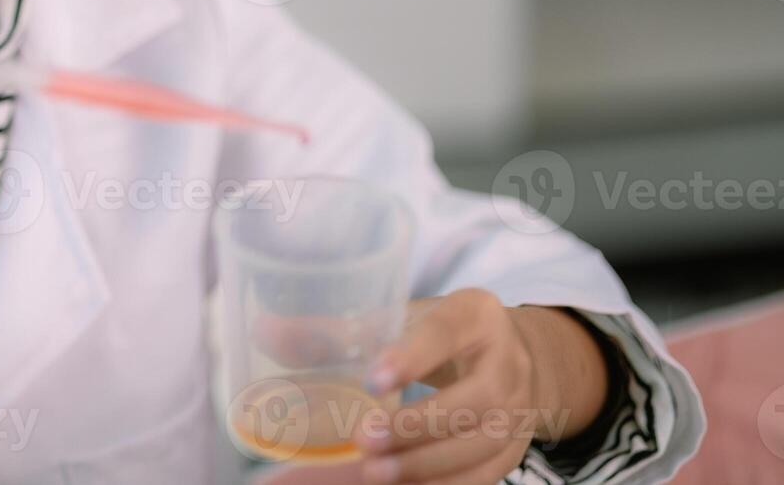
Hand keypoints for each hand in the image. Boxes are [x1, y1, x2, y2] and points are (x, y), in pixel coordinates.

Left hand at [353, 289, 546, 484]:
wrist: (509, 358)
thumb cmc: (437, 335)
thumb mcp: (399, 319)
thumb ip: (336, 331)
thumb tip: (265, 333)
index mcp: (475, 315)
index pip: (446, 332)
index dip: (412, 357)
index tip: (372, 381)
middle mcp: (507, 361)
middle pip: (474, 399)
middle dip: (417, 425)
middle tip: (362, 439)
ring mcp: (518, 410)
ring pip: (481, 445)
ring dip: (425, 465)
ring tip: (373, 473)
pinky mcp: (513, 450)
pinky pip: (482, 476)